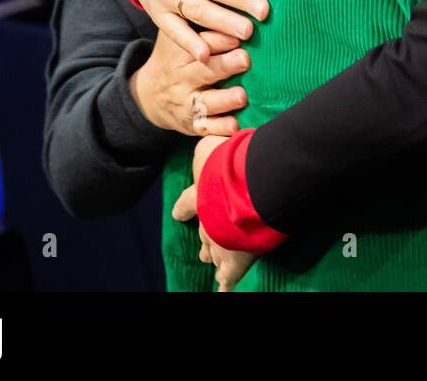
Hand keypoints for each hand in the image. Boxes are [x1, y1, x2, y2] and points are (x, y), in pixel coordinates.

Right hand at [130, 31, 249, 134]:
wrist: (148, 95)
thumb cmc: (175, 58)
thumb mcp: (178, 38)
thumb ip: (201, 24)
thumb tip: (235, 1)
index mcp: (178, 53)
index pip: (198, 43)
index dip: (218, 39)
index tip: (237, 34)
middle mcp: (181, 78)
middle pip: (203, 71)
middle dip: (224, 65)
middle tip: (245, 59)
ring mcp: (186, 102)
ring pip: (205, 102)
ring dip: (225, 100)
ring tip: (241, 96)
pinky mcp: (191, 124)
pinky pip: (205, 128)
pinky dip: (219, 129)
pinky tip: (234, 126)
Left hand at [173, 136, 256, 290]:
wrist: (248, 187)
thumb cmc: (232, 163)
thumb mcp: (211, 145)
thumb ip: (209, 146)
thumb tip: (211, 136)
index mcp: (200, 196)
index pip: (187, 204)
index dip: (183, 208)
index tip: (178, 214)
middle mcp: (207, 221)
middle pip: (203, 233)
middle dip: (203, 240)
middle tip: (202, 250)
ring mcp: (221, 241)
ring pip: (215, 253)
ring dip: (213, 257)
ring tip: (210, 263)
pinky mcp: (237, 257)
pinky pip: (230, 276)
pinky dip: (225, 283)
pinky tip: (222, 290)